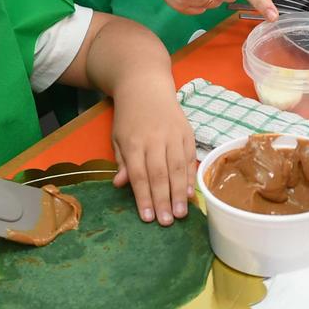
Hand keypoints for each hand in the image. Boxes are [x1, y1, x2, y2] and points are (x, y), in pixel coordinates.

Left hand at [109, 79, 196, 224]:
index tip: (147, 218)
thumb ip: (122, 162)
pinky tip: (190, 194)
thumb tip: (120, 184)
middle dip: (163, 200)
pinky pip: (190, 158)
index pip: (139, 174)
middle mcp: (154, 139)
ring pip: (177, 168)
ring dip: (179, 193)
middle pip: (160, 174)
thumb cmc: (129, 117)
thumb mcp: (117, 137)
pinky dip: (190, 177)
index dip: (143, 197)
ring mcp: (173, 135)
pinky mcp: (187, 132)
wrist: (145, 85)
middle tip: (166, 222)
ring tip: (181, 214)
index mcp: (133, 142)